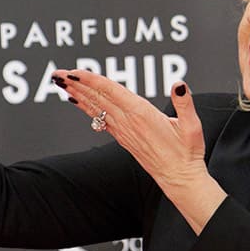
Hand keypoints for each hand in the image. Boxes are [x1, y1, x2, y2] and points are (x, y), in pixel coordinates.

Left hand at [54, 69, 225, 232]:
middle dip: (76, 84)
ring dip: (78, 94)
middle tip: (57, 74)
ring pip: (96, 108)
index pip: (111, 91)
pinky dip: (87, 107)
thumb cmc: (187, 153)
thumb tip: (179, 85)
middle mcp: (128, 122)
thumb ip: (185, 103)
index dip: (91, 80)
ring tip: (61, 83)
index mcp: (142, 114)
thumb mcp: (192, 127)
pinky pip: (100, 118)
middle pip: (97, 98)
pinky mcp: (123, 137)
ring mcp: (123, 131)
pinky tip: (77, 101)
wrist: (180, 179)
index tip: (75, 72)